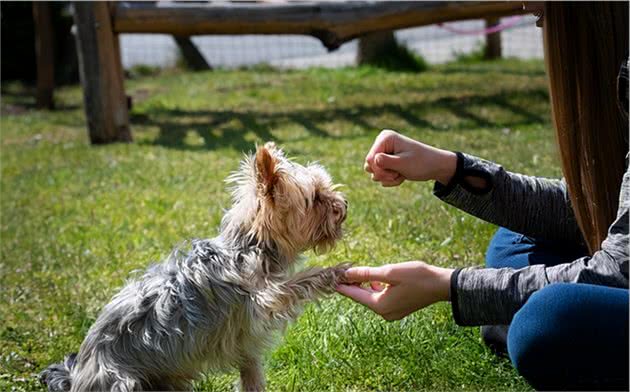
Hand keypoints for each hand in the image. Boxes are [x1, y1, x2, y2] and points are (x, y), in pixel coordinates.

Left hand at [336, 262, 453, 320]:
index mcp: (380, 305)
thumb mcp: (389, 272)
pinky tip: (374, 280)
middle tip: (341, 272)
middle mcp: (384, 313)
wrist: (442, 285)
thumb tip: (347, 274)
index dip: (342, 285)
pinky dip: (375, 289)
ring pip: (371, 298)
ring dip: (364, 286)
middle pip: (362, 297)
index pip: (354, 295)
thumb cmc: (417, 276)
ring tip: (354, 274)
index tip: (329, 278)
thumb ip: (367, 274)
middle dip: (352, 285)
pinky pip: (381, 299)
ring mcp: (392, 313)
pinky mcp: (399, 308)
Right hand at [364, 130, 456, 186]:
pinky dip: (391, 179)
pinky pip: (380, 176)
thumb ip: (384, 162)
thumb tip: (369, 161)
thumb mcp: (403, 163)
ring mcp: (383, 153)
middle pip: (369, 166)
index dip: (380, 170)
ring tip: (401, 174)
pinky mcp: (386, 162)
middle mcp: (382, 143)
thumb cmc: (421, 162)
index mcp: (385, 138)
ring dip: (388, 178)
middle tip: (398, 173)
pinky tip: (402, 175)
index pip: (370, 159)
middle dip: (384, 174)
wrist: (435, 166)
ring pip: (374, 173)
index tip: (395, 171)